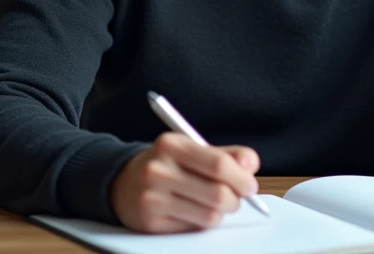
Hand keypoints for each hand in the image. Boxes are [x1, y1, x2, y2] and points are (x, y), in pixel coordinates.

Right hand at [110, 132, 260, 232]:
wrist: (122, 183)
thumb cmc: (167, 165)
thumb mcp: (191, 149)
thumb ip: (225, 154)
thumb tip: (251, 163)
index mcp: (172, 144)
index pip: (218, 164)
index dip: (241, 178)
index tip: (250, 186)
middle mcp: (158, 170)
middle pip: (218, 194)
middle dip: (235, 200)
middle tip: (236, 198)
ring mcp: (152, 198)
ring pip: (210, 216)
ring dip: (220, 213)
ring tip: (213, 204)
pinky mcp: (151, 223)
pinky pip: (193, 229)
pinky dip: (201, 222)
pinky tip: (192, 212)